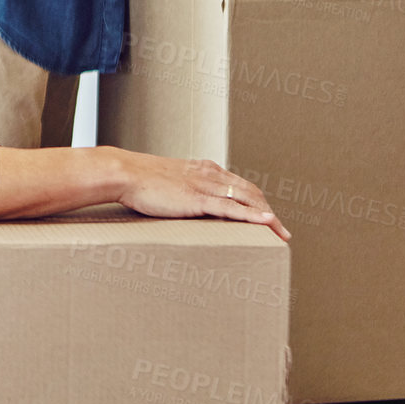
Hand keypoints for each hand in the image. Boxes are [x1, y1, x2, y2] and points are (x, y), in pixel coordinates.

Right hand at [111, 149, 290, 240]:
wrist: (124, 172)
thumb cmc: (138, 179)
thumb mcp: (167, 181)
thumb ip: (180, 189)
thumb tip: (181, 203)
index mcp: (203, 169)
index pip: (240, 184)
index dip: (257, 201)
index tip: (266, 216)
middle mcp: (210, 174)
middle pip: (251, 192)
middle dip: (269, 211)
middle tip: (280, 231)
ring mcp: (205, 186)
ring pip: (248, 200)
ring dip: (268, 218)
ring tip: (280, 234)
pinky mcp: (197, 200)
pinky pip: (232, 208)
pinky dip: (253, 216)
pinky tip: (267, 223)